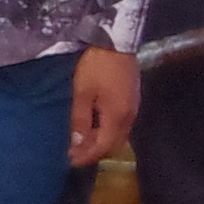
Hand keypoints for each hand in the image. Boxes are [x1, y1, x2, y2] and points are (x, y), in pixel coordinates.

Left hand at [67, 44, 140, 165]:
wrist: (117, 42)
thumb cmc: (96, 66)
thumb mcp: (82, 93)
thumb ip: (80, 120)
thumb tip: (78, 143)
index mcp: (117, 117)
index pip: (103, 147)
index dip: (87, 156)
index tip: (70, 161)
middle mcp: (129, 117)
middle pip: (114, 145)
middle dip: (95, 153)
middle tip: (74, 154)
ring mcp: (133, 109)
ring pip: (119, 137)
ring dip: (101, 143)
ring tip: (81, 143)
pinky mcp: (132, 101)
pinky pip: (121, 126)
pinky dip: (107, 132)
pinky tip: (94, 128)